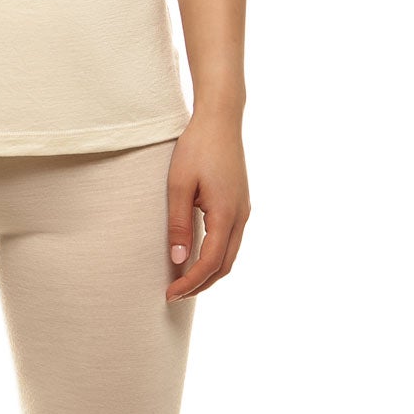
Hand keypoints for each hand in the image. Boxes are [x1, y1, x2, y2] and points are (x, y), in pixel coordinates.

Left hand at [166, 115, 249, 301]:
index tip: (170, 294)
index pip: (210, 263)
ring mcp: (243, 210)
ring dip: (209, 272)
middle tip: (173, 294)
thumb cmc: (196, 147)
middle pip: (225, 266)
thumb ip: (179, 224)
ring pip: (230, 255)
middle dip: (200, 284)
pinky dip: (215, 256)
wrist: (220, 119)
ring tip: (182, 281)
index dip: (190, 283)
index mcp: (226, 214)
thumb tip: (178, 260)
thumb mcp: (178, 185)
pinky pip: (230, 240)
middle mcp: (241, 216)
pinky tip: (196, 257)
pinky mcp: (240, 204)